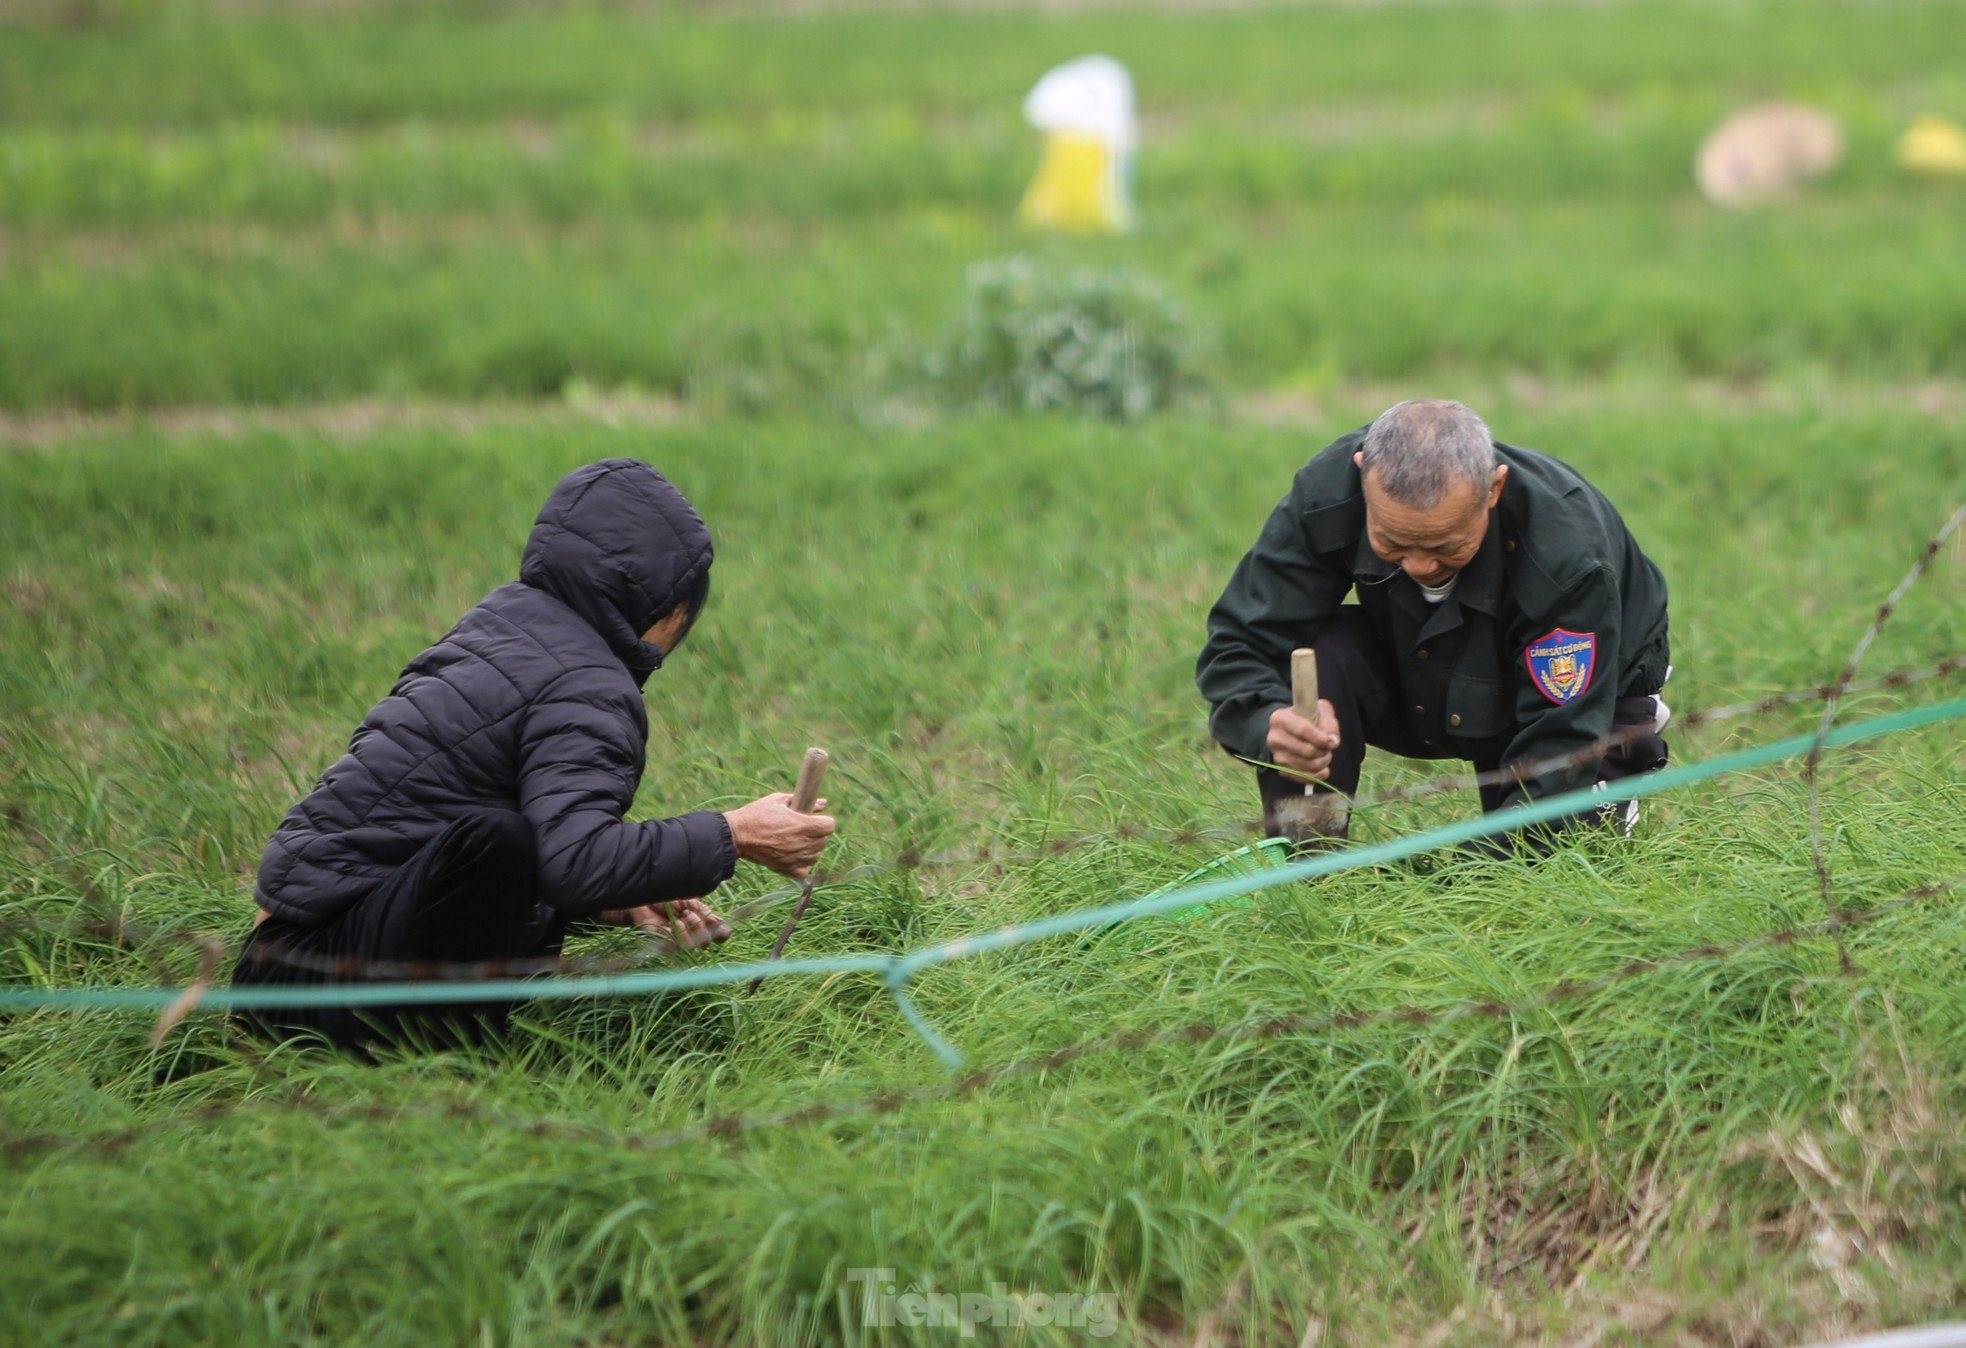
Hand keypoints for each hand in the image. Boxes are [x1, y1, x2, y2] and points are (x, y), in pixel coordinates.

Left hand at [599, 898, 730, 948]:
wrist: (644, 897)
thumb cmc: (666, 898)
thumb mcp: (689, 900)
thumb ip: (704, 911)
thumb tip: (720, 922)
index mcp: (700, 923)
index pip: (718, 935)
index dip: (721, 932)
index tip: (716, 921)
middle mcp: (691, 935)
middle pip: (707, 941)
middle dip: (702, 925)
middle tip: (690, 912)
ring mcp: (678, 941)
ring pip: (694, 945)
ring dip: (692, 928)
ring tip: (683, 916)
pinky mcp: (665, 944)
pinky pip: (679, 945)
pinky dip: (680, 932)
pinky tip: (676, 922)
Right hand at [723, 792, 836, 879]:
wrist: (737, 835)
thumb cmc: (756, 814)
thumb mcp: (777, 800)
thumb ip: (801, 801)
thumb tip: (823, 803)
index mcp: (802, 825)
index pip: (829, 826)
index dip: (824, 821)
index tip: (816, 819)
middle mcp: (802, 843)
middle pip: (823, 841)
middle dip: (817, 834)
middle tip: (803, 829)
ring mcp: (795, 858)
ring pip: (816, 856)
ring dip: (811, 849)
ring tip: (797, 841)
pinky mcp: (787, 869)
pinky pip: (805, 870)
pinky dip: (803, 864)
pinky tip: (794, 855)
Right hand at [1267, 700, 1339, 777]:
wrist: (1292, 730)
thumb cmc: (1307, 718)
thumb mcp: (1320, 710)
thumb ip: (1329, 723)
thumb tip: (1333, 742)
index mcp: (1280, 718)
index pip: (1302, 730)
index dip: (1320, 738)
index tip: (1332, 743)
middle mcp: (1274, 738)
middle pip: (1306, 751)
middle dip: (1324, 751)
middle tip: (1328, 748)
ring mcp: (1276, 756)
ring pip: (1308, 766)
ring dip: (1323, 762)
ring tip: (1325, 755)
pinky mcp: (1282, 770)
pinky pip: (1304, 778)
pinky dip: (1318, 775)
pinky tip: (1323, 769)